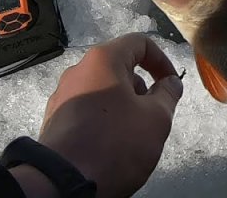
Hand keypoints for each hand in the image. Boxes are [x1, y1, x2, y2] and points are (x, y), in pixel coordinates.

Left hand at [30, 33, 183, 197]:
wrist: (63, 182)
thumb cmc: (116, 143)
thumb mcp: (156, 118)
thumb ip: (168, 93)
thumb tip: (170, 82)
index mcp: (103, 60)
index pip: (140, 43)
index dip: (163, 60)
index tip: (171, 85)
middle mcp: (78, 70)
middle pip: (120, 68)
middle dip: (142, 88)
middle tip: (153, 114)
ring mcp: (62, 95)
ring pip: (104, 90)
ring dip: (124, 105)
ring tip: (132, 134)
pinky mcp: (55, 119)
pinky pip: (87, 109)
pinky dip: (104, 119)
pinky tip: (110, 144)